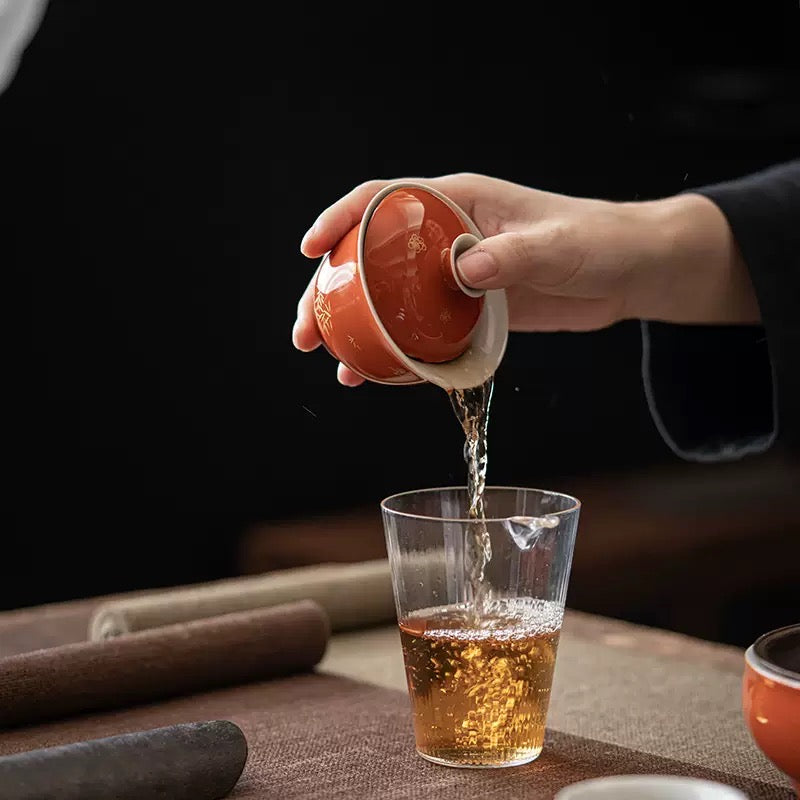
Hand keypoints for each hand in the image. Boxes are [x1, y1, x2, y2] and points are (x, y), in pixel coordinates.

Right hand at [293, 173, 759, 385]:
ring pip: (390, 299)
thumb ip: (513, 255)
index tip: (310, 250)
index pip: (383, 200)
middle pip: (370, 258)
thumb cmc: (600, 242)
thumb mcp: (559, 247)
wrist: (630, 273)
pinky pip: (424, 329)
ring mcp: (455, 276)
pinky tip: (379, 376)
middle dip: (331, 292)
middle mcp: (447, 237)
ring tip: (333, 359)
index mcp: (460, 202)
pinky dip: (400, 352)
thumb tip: (463, 271)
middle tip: (308, 331)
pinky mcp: (471, 310)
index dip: (339, 220)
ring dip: (358, 329)